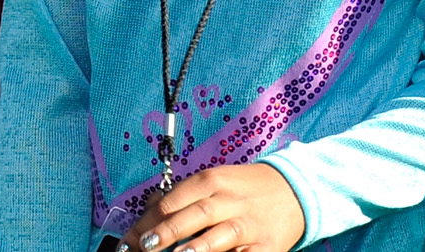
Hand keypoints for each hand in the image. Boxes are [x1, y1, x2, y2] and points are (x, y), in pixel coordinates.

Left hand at [127, 164, 304, 251]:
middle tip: (145, 246)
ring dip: (196, 248)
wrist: (296, 190)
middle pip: (195, 214)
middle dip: (167, 232)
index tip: (128, 240)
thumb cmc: (246, 188)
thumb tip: (148, 214)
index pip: (174, 200)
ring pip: (219, 235)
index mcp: (213, 181)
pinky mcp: (264, 247)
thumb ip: (185, 196)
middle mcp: (230, 200)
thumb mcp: (216, 181)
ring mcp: (248, 224)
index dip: (149, 221)